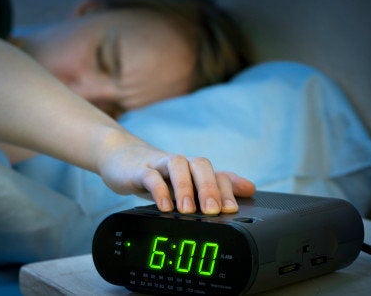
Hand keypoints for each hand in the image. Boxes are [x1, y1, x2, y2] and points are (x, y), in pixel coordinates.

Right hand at [98, 142, 254, 213]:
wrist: (120, 158)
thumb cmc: (156, 173)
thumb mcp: (186, 182)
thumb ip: (216, 185)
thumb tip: (250, 188)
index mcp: (192, 169)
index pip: (216, 173)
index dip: (227, 190)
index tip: (231, 210)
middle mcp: (179, 164)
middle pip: (200, 165)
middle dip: (209, 188)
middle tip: (213, 211)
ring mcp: (158, 164)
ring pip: (177, 165)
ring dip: (185, 187)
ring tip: (187, 210)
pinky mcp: (137, 170)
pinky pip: (149, 176)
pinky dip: (158, 190)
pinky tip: (163, 207)